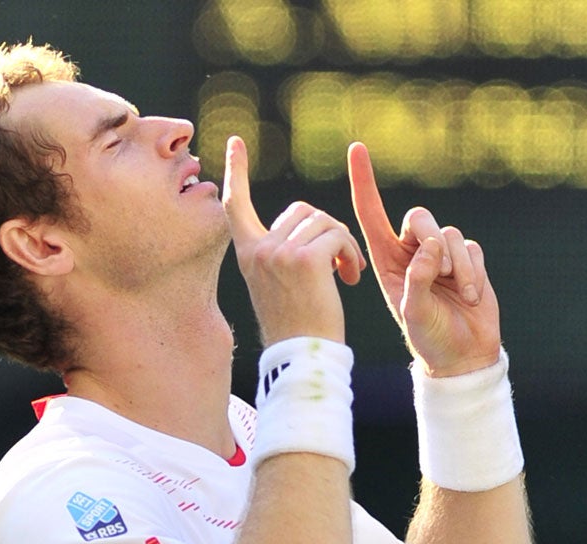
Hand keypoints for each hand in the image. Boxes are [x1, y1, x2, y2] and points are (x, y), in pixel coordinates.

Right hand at [224, 136, 365, 345]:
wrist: (303, 358)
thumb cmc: (296, 328)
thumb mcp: (274, 286)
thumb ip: (277, 253)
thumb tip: (297, 224)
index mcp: (247, 254)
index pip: (235, 204)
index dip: (235, 171)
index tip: (235, 142)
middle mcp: (259, 249)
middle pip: (302, 210)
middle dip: (327, 230)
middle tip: (340, 262)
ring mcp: (279, 253)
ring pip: (324, 222)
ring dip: (343, 244)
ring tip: (348, 273)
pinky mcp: (305, 260)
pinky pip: (338, 236)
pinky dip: (351, 253)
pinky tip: (351, 277)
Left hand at [347, 142, 501, 376]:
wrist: (463, 355)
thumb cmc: (429, 337)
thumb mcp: (415, 312)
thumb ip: (417, 280)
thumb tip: (429, 248)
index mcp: (386, 261)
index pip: (371, 214)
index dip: (364, 182)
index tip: (356, 148)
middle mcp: (411, 252)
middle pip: (419, 217)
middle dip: (430, 240)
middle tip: (439, 274)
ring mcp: (440, 254)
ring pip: (448, 233)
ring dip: (457, 267)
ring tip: (458, 297)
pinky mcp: (467, 259)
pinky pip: (470, 247)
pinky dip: (473, 272)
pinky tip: (471, 296)